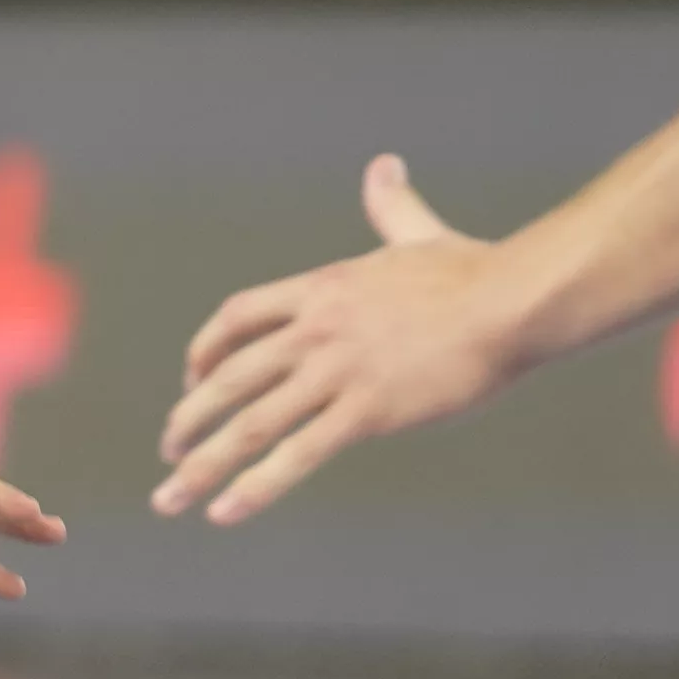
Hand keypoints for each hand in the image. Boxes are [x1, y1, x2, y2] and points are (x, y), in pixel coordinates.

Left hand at [153, 154, 522, 522]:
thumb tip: (384, 166)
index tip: (193, 383)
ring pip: (249, 423)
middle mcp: (314, 329)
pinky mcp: (365, 411)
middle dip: (188, 419)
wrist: (510, 302)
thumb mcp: (417, 234)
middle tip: (168, 451)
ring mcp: (336, 371)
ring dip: (202, 465)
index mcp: (319, 289)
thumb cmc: (473, 273)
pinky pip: (296, 455)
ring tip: (170, 499)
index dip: (205, 353)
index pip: (236, 319)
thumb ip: (391, 206)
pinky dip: (255, 487)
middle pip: (227, 377)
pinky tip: (225, 513)